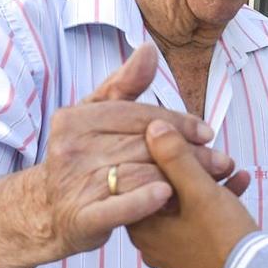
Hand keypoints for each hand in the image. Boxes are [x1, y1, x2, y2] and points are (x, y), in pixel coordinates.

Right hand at [37, 44, 242, 256]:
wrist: (45, 212)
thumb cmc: (80, 157)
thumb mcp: (94, 117)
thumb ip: (123, 85)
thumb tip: (149, 48)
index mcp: (75, 119)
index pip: (137, 115)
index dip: (177, 123)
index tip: (207, 133)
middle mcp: (71, 148)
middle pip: (143, 145)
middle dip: (188, 153)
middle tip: (222, 161)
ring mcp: (74, 184)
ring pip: (138, 173)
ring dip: (179, 178)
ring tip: (212, 182)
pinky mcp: (81, 218)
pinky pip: (116, 207)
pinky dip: (142, 201)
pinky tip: (166, 195)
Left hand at [127, 119, 261, 267]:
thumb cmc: (223, 237)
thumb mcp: (199, 189)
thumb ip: (175, 156)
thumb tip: (153, 127)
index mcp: (143, 228)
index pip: (139, 180)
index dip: (160, 156)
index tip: (181, 141)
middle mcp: (153, 243)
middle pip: (165, 191)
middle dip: (192, 168)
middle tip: (211, 155)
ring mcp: (175, 251)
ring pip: (186, 205)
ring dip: (209, 182)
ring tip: (230, 167)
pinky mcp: (197, 255)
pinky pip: (202, 221)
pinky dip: (218, 201)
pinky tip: (239, 183)